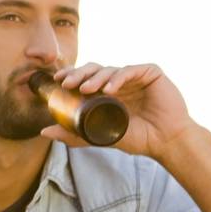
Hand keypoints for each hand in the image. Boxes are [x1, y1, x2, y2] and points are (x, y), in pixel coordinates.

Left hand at [42, 62, 194, 160]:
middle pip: (94, 70)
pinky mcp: (151, 73)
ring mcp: (135, 76)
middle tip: (66, 83)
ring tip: (85, 89)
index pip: (85, 77)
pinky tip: (110, 88)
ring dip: (96, 77)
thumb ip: (74, 134)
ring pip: (110, 69)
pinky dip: (118, 78)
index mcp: (107, 92)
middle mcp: (119, 81)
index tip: (57, 80)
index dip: (71, 75)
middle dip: (78, 74)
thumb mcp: (100, 136)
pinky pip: (131, 70)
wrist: (166, 142)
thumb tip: (44, 132)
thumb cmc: (137, 138)